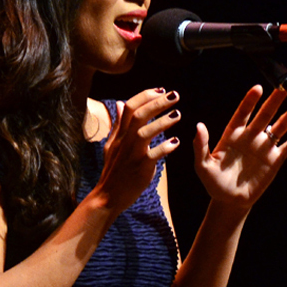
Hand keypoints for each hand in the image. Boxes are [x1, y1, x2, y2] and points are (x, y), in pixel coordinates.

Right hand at [95, 88, 181, 212]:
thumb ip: (118, 124)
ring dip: (162, 122)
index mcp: (119, 134)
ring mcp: (131, 154)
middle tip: (175, 95)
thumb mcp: (112, 144)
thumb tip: (118, 103)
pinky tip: (176, 142)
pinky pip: (152, 155)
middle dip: (156, 103)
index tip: (161, 89)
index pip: (129, 107)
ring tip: (178, 115)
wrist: (108, 196)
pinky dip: (164, 147)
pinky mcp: (139, 168)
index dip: (145, 96)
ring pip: (144, 133)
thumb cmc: (114, 170)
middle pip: (138, 115)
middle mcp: (124, 141)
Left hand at [193, 84, 286, 208]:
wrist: (230, 201)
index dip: (250, 101)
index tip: (257, 89)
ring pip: (280, 127)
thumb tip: (199, 126)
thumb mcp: (203, 166)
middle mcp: (250, 137)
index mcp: (233, 135)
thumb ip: (201, 146)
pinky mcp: (275, 160)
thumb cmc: (214, 183)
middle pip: (265, 115)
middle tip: (283, 87)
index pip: (243, 113)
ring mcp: (264, 147)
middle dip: (274, 101)